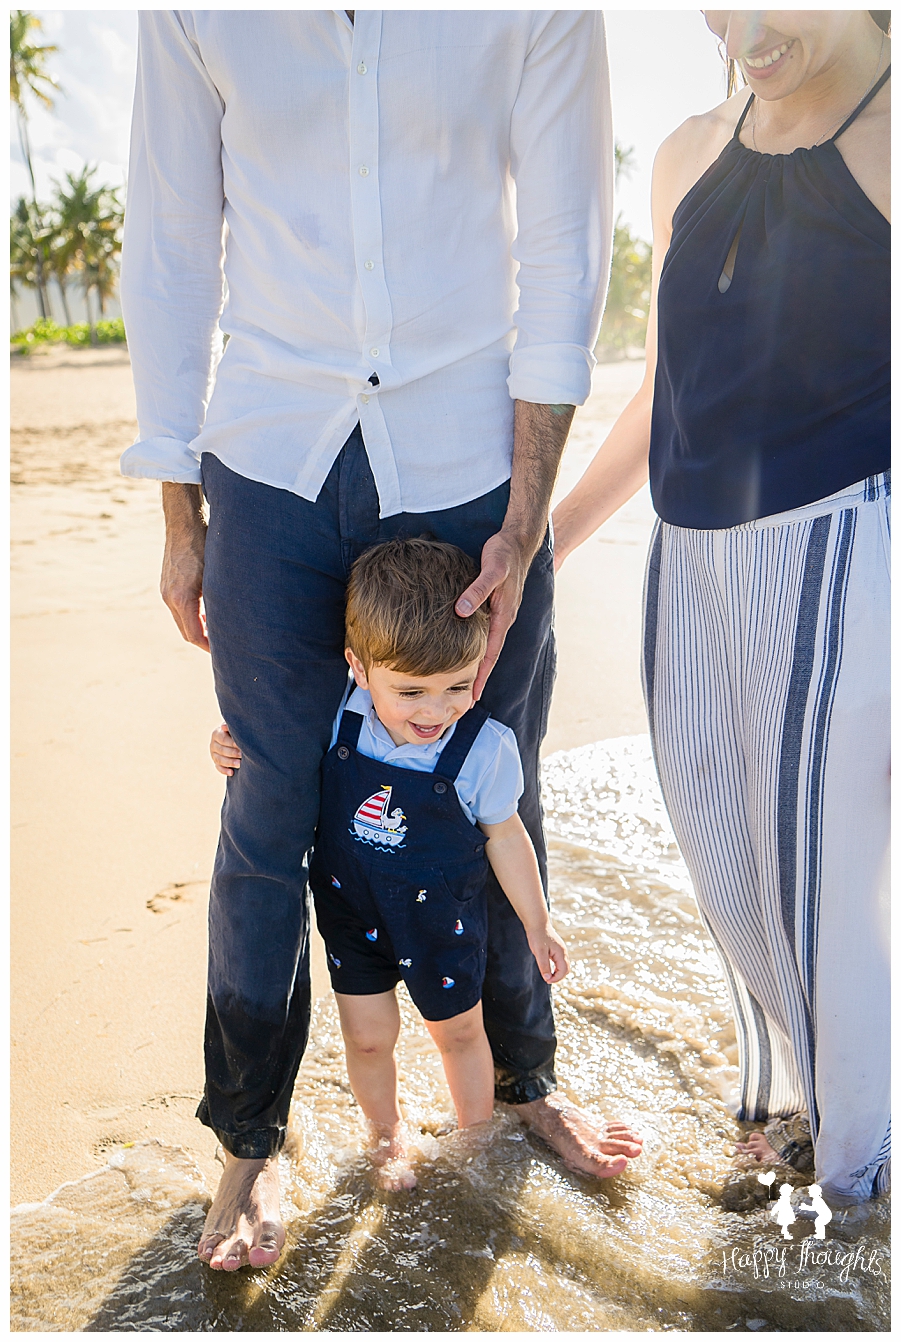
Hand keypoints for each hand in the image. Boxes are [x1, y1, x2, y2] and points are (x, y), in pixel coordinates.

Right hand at [161, 482, 208, 652]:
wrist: (184, 522)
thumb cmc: (205, 543)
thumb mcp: (217, 573)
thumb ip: (220, 599)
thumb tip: (233, 622)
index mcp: (181, 597)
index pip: (194, 635)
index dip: (209, 647)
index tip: (225, 653)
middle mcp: (169, 597)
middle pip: (187, 632)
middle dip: (205, 642)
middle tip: (225, 648)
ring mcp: (165, 590)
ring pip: (182, 621)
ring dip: (199, 629)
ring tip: (219, 634)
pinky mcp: (167, 584)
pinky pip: (179, 608)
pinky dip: (192, 617)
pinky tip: (208, 615)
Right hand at [211, 723, 241, 775]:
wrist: (234, 738)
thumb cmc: (236, 731)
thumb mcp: (233, 727)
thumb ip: (230, 727)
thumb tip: (223, 726)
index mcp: (216, 733)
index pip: (222, 739)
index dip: (232, 743)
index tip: (241, 745)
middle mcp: (213, 744)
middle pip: (221, 750)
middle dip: (232, 753)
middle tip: (242, 755)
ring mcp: (213, 754)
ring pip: (219, 759)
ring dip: (230, 762)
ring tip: (239, 764)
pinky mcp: (216, 762)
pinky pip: (218, 767)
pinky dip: (224, 771)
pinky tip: (232, 773)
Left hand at [455, 528, 532, 698]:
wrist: (517, 541)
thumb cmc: (504, 554)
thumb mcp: (492, 570)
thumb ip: (477, 590)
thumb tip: (461, 611)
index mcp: (503, 616)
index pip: (491, 653)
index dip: (481, 675)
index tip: (473, 696)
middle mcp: (502, 619)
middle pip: (489, 655)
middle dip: (479, 678)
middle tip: (467, 701)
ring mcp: (499, 613)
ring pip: (487, 645)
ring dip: (478, 665)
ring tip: (466, 683)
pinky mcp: (494, 605)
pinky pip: (484, 632)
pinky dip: (476, 646)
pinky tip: (466, 651)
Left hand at [526, 921, 569, 984]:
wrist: (537, 923)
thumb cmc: (538, 936)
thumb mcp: (539, 952)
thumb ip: (544, 966)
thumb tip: (547, 979)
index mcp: (561, 953)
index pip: (563, 971)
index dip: (556, 978)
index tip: (546, 980)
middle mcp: (563, 952)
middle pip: (566, 969)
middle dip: (558, 977)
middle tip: (547, 979)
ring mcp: (560, 950)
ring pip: (563, 966)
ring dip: (557, 972)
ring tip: (547, 975)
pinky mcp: (556, 949)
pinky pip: (559, 961)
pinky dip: (555, 967)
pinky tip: (547, 967)